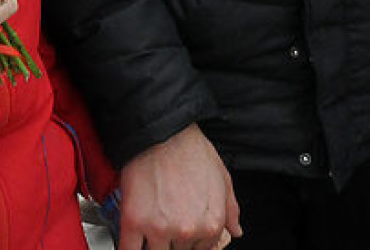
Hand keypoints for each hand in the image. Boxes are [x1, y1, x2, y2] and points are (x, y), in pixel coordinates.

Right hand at [118, 124, 241, 249]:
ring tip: (155, 225)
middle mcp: (187, 230)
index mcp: (212, 223)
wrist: (163, 132)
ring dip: (156, 243)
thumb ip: (231, 209)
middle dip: (176, 238)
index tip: (186, 231)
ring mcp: (159, 229)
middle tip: (170, 219)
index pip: (204, 249)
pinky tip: (135, 244)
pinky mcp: (134, 222)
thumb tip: (235, 230)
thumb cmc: (191, 150)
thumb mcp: (222, 177)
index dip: (195, 239)